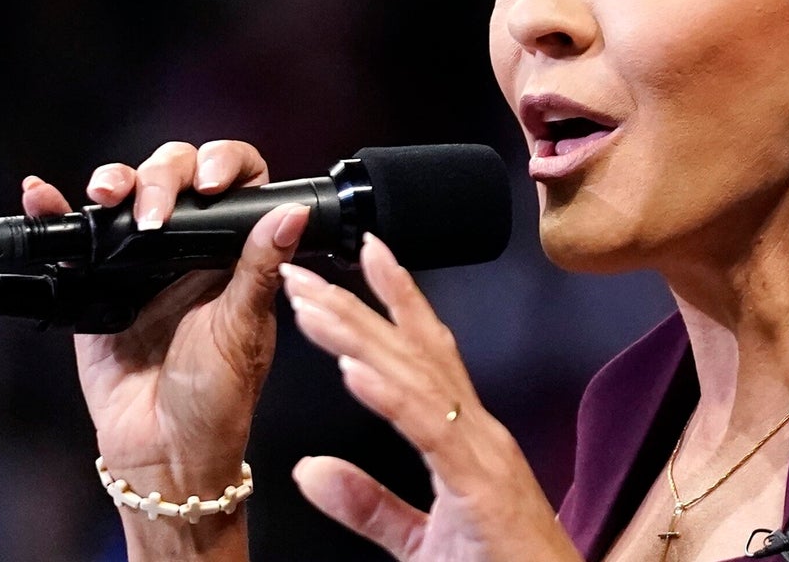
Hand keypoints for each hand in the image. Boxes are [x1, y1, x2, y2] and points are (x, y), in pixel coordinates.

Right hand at [22, 139, 305, 558]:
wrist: (162, 452)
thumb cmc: (216, 398)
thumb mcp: (242, 329)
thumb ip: (260, 268)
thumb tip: (293, 212)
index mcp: (235, 251)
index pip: (238, 180)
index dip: (224, 163)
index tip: (211, 182)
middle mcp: (188, 248)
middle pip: (174, 175)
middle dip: (161, 175)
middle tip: (154, 212)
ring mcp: (139, 263)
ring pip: (126, 196)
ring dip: (112, 181)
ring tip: (106, 195)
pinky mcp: (94, 286)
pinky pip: (73, 239)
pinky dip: (52, 210)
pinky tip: (39, 193)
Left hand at [281, 235, 581, 561]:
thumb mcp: (419, 542)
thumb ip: (367, 504)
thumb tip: (308, 471)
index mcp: (465, 441)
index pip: (425, 358)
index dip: (395, 303)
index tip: (364, 256)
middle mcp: (477, 434)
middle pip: (412, 356)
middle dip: (357, 307)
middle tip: (306, 272)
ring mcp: (482, 455)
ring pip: (414, 380)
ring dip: (361, 338)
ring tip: (316, 307)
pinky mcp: (479, 486)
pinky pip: (428, 431)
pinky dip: (389, 397)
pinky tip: (353, 369)